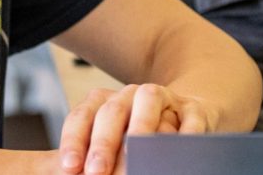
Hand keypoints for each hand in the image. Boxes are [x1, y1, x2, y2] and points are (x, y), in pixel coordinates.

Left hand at [58, 84, 218, 174]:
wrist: (184, 118)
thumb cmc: (139, 138)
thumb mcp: (112, 145)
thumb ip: (94, 156)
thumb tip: (78, 174)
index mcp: (104, 103)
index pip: (82, 117)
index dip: (74, 141)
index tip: (70, 167)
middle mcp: (130, 96)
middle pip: (112, 110)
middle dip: (103, 142)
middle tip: (96, 171)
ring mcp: (163, 98)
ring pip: (148, 100)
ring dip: (140, 127)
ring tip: (135, 156)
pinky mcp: (192, 108)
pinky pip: (189, 116)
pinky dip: (185, 132)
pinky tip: (179, 151)